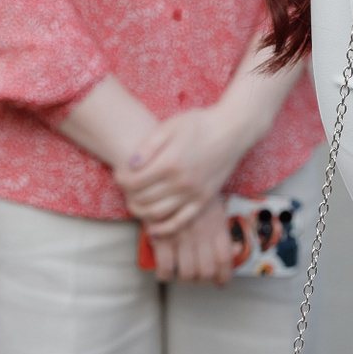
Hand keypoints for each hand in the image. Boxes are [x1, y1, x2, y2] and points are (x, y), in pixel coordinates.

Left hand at [116, 106, 251, 236]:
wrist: (233, 131)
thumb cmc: (200, 124)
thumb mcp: (171, 126)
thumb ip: (148, 146)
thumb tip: (129, 165)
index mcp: (170, 162)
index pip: (134, 182)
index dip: (121, 179)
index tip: (120, 174)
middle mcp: (181, 182)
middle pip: (143, 199)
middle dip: (128, 194)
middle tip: (126, 187)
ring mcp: (194, 193)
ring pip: (158, 213)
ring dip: (141, 211)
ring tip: (135, 202)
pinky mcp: (204, 200)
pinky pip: (180, 222)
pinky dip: (164, 229)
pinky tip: (153, 229)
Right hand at [147, 199, 235, 285]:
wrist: (167, 179)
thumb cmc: (191, 193)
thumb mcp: (213, 206)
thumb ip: (223, 229)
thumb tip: (235, 250)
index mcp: (216, 225)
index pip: (224, 259)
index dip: (223, 276)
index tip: (221, 282)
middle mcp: (201, 234)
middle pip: (206, 271)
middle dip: (202, 280)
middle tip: (197, 277)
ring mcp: (181, 237)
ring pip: (187, 273)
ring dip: (184, 279)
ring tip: (180, 274)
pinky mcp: (162, 238)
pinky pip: (165, 268)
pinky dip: (164, 275)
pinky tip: (164, 272)